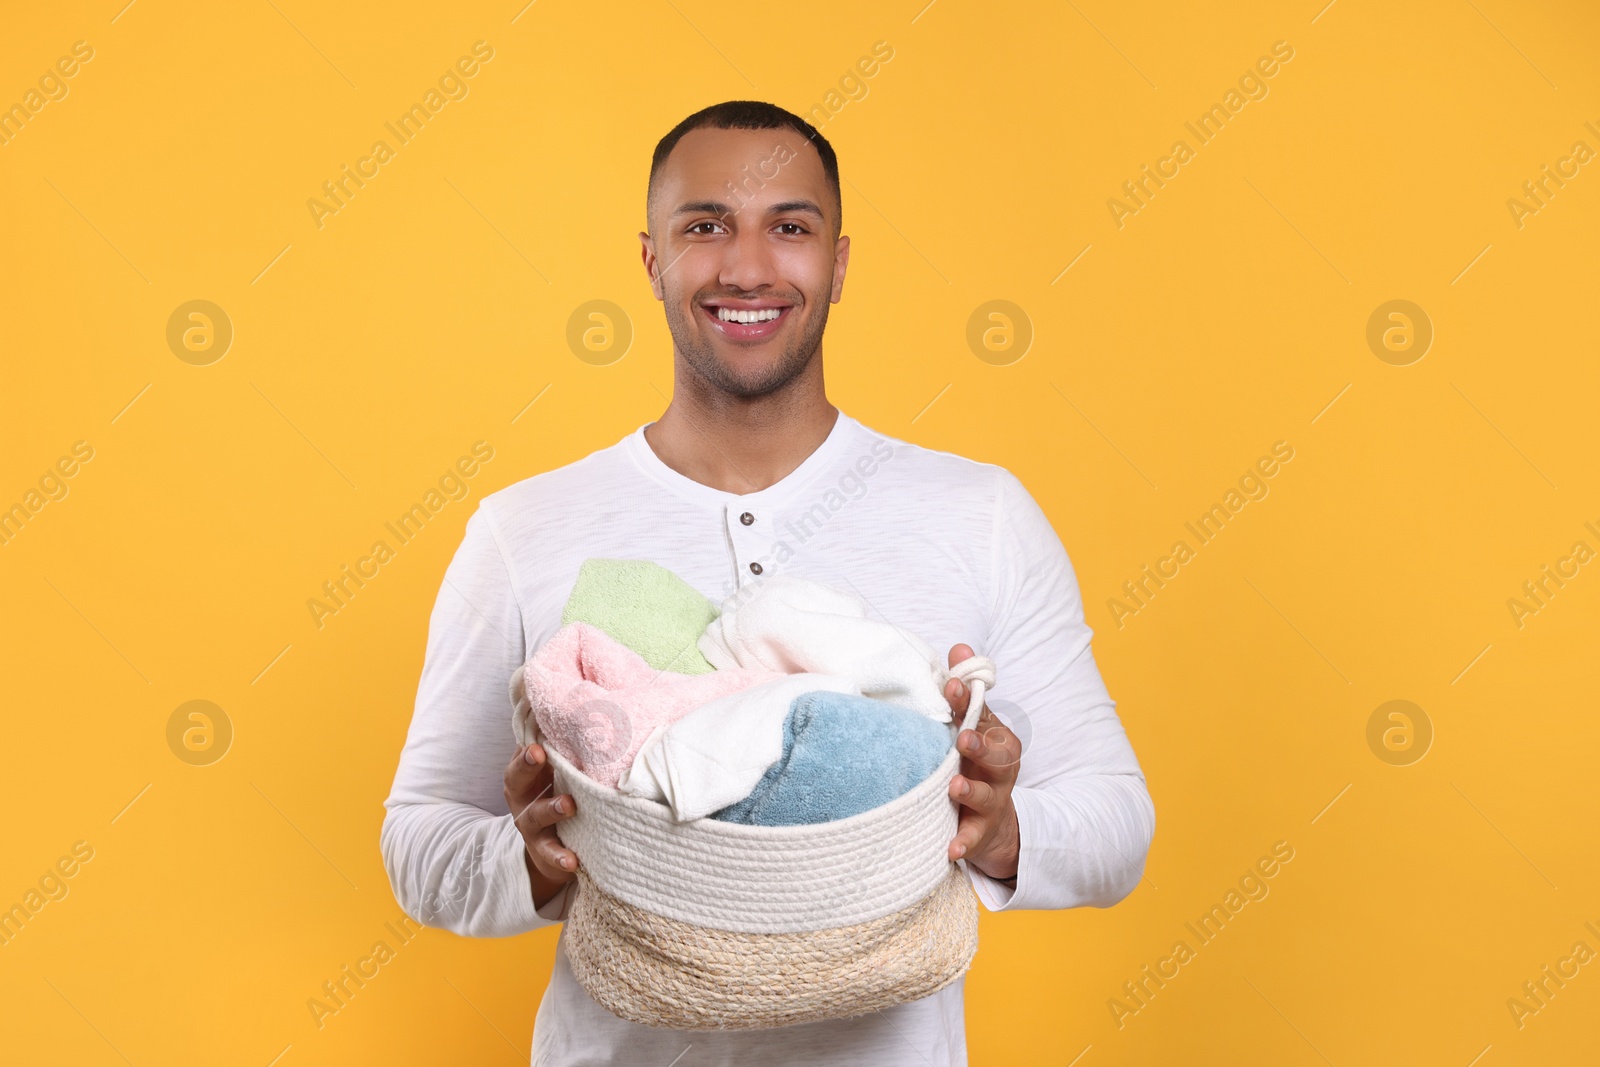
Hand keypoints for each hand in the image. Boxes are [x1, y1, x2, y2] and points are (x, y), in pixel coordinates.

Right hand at [504, 741, 579, 907]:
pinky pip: (550, 854)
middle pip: (516, 779)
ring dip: (552, 808)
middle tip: (539, 754)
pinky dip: (560, 857)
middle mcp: (522, 797)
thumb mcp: (555, 771)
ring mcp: (531, 826)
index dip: (525, 745)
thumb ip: (560, 746)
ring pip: (536, 816)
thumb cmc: (557, 794)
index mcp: (524, 774)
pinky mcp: (544, 851)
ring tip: (569, 804)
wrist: (554, 846)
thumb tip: (576, 706)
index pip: (520, 754)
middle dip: (526, 766)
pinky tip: (572, 860)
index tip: (536, 739)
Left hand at [944, 643, 1020, 880]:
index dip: (969, 700)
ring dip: (971, 790)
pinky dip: (964, 843)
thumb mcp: (972, 725)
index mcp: (995, 736)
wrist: (994, 821)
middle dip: (980, 744)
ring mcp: (993, 799)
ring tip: (955, 788)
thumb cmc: (975, 762)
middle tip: (962, 738)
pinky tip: (951, 849)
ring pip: (987, 794)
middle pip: (996, 754)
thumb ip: (965, 690)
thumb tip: (959, 646)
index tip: (951, 685)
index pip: (983, 714)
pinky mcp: (982, 829)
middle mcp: (999, 767)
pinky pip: (974, 837)